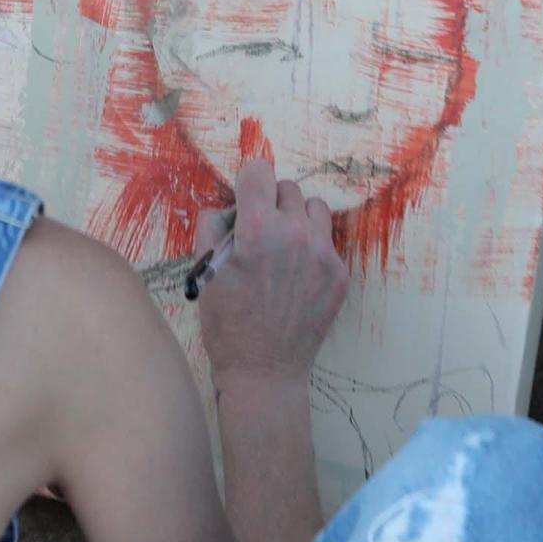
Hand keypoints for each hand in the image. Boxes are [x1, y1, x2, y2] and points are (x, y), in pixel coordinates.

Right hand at [196, 160, 346, 383]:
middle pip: (287, 188)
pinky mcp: (339, 275)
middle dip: (270, 203)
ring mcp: (324, 255)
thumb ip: (213, 226)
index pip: (259, 171)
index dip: (247, 182)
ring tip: (282, 247)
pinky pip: (327, 242)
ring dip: (296, 219)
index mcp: (258, 229)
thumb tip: (230, 207)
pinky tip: (295, 275)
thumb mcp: (203, 270)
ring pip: (314, 208)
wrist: (263, 371)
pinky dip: (311, 248)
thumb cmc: (226, 323)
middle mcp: (296, 234)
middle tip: (258, 232)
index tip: (244, 199)